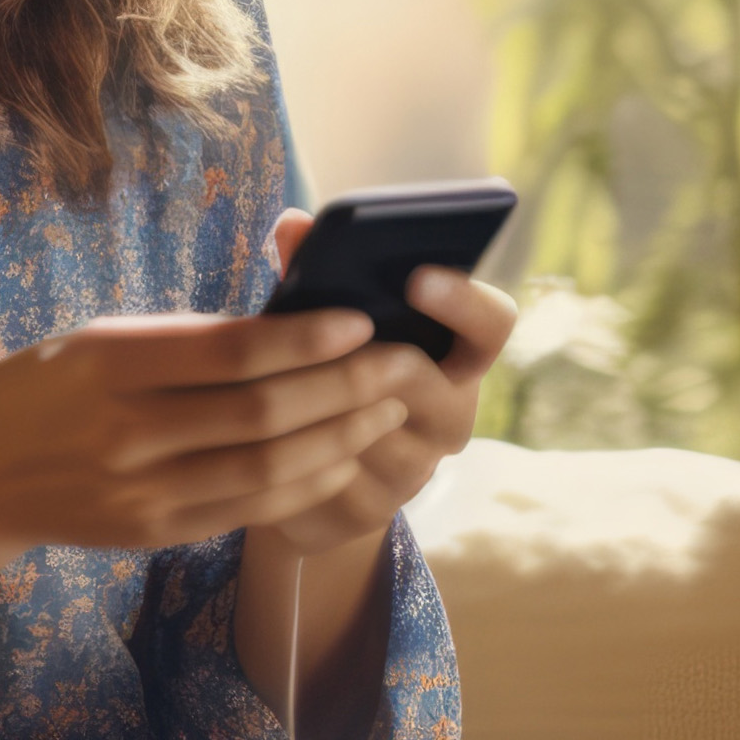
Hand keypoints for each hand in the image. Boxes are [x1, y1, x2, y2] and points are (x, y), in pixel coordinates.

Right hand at [0, 299, 428, 570]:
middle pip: (265, 412)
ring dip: (340, 439)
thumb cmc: (40, 390)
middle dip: (346, 388)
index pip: (234, 351)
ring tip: (387, 411)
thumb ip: (182, 342)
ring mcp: (142, 491)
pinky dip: (304, 483)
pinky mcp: (155, 532)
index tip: (361, 320)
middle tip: (399, 365)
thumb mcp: (96, 342)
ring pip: (268, 467)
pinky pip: (248, 509)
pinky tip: (341, 458)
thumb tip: (285, 332)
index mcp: (111, 364)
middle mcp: (128, 432)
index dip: (308, 338)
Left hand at [253, 207, 516, 554]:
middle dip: (357, 354)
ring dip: (310, 400)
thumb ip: (318, 273)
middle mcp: (449, 418)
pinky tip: (247, 433)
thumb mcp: (323, 322)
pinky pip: (320, 473)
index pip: (491, 324)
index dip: (462, 299)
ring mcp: (413, 473)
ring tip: (261, 377)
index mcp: (455, 359)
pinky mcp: (365, 515)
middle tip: (311, 334)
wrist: (301, 474)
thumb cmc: (321, 372)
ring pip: (362, 426)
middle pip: (420, 378)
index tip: (416, 276)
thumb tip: (293, 223)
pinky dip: (282, 447)